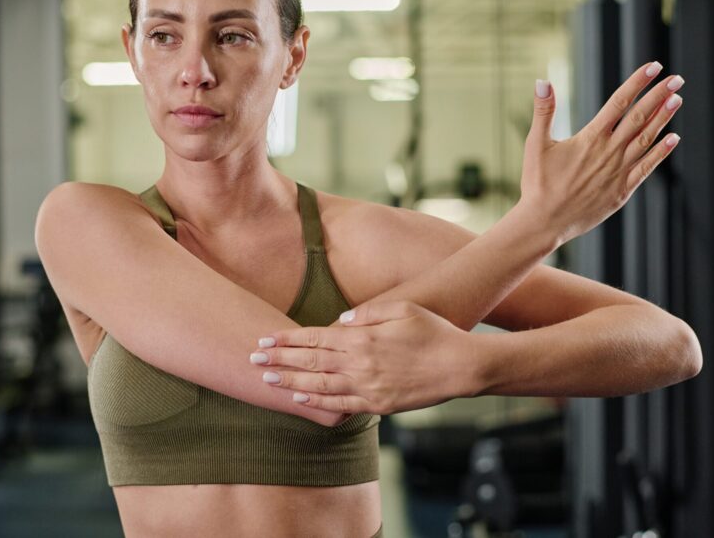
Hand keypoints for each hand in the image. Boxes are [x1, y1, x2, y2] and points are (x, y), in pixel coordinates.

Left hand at [249, 300, 474, 414]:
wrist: (461, 367)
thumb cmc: (435, 332)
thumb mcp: (403, 308)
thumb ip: (368, 313)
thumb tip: (340, 320)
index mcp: (363, 338)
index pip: (315, 338)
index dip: (287, 340)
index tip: (264, 340)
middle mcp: (360, 364)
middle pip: (310, 361)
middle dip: (279, 360)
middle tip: (252, 359)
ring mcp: (368, 387)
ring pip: (319, 385)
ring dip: (290, 381)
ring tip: (266, 379)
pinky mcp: (378, 404)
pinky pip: (341, 404)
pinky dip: (318, 401)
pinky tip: (300, 397)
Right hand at [520, 61, 682, 245]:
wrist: (544, 222)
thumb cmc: (538, 183)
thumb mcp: (536, 144)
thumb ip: (543, 111)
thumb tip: (542, 81)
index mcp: (590, 138)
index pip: (619, 102)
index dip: (638, 83)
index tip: (653, 67)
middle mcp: (608, 152)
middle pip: (639, 117)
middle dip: (659, 96)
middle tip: (676, 78)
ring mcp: (618, 172)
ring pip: (646, 139)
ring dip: (663, 119)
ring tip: (678, 99)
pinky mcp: (622, 191)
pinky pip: (646, 168)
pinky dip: (661, 152)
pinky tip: (674, 138)